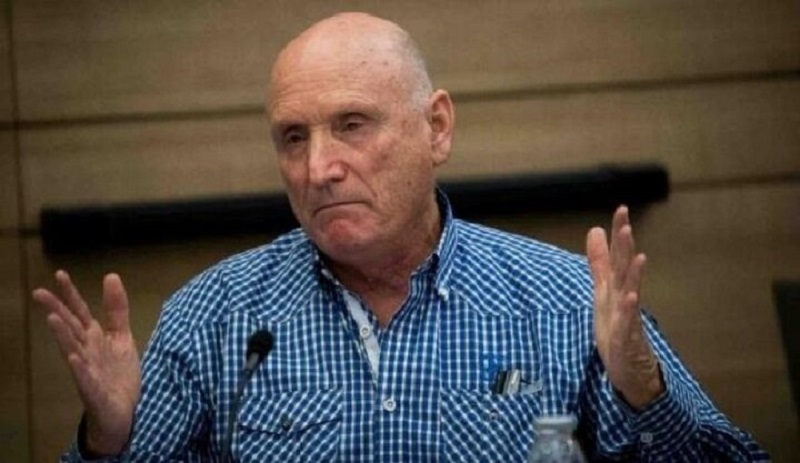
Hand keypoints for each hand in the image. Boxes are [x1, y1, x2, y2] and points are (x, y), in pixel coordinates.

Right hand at [32, 270, 140, 455]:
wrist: (123, 414)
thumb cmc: (118, 375)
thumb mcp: (121, 337)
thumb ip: (116, 309)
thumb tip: (110, 276)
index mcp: (94, 339)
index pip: (80, 312)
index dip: (71, 294)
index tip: (60, 274)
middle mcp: (87, 352)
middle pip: (71, 328)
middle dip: (57, 310)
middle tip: (39, 292)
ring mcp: (88, 372)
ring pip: (73, 351)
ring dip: (62, 336)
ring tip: (52, 319)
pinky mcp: (95, 392)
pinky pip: (85, 380)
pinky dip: (79, 369)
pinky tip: (73, 358)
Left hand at [586, 206, 662, 408]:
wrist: (630, 369)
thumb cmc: (617, 328)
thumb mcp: (602, 291)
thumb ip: (599, 262)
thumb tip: (594, 230)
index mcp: (615, 287)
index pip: (618, 256)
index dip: (619, 234)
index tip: (621, 208)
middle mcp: (624, 298)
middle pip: (625, 269)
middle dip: (625, 247)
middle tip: (625, 223)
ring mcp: (628, 318)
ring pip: (630, 293)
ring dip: (634, 274)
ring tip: (638, 255)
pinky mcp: (627, 339)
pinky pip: (629, 323)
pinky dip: (630, 309)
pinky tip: (632, 297)